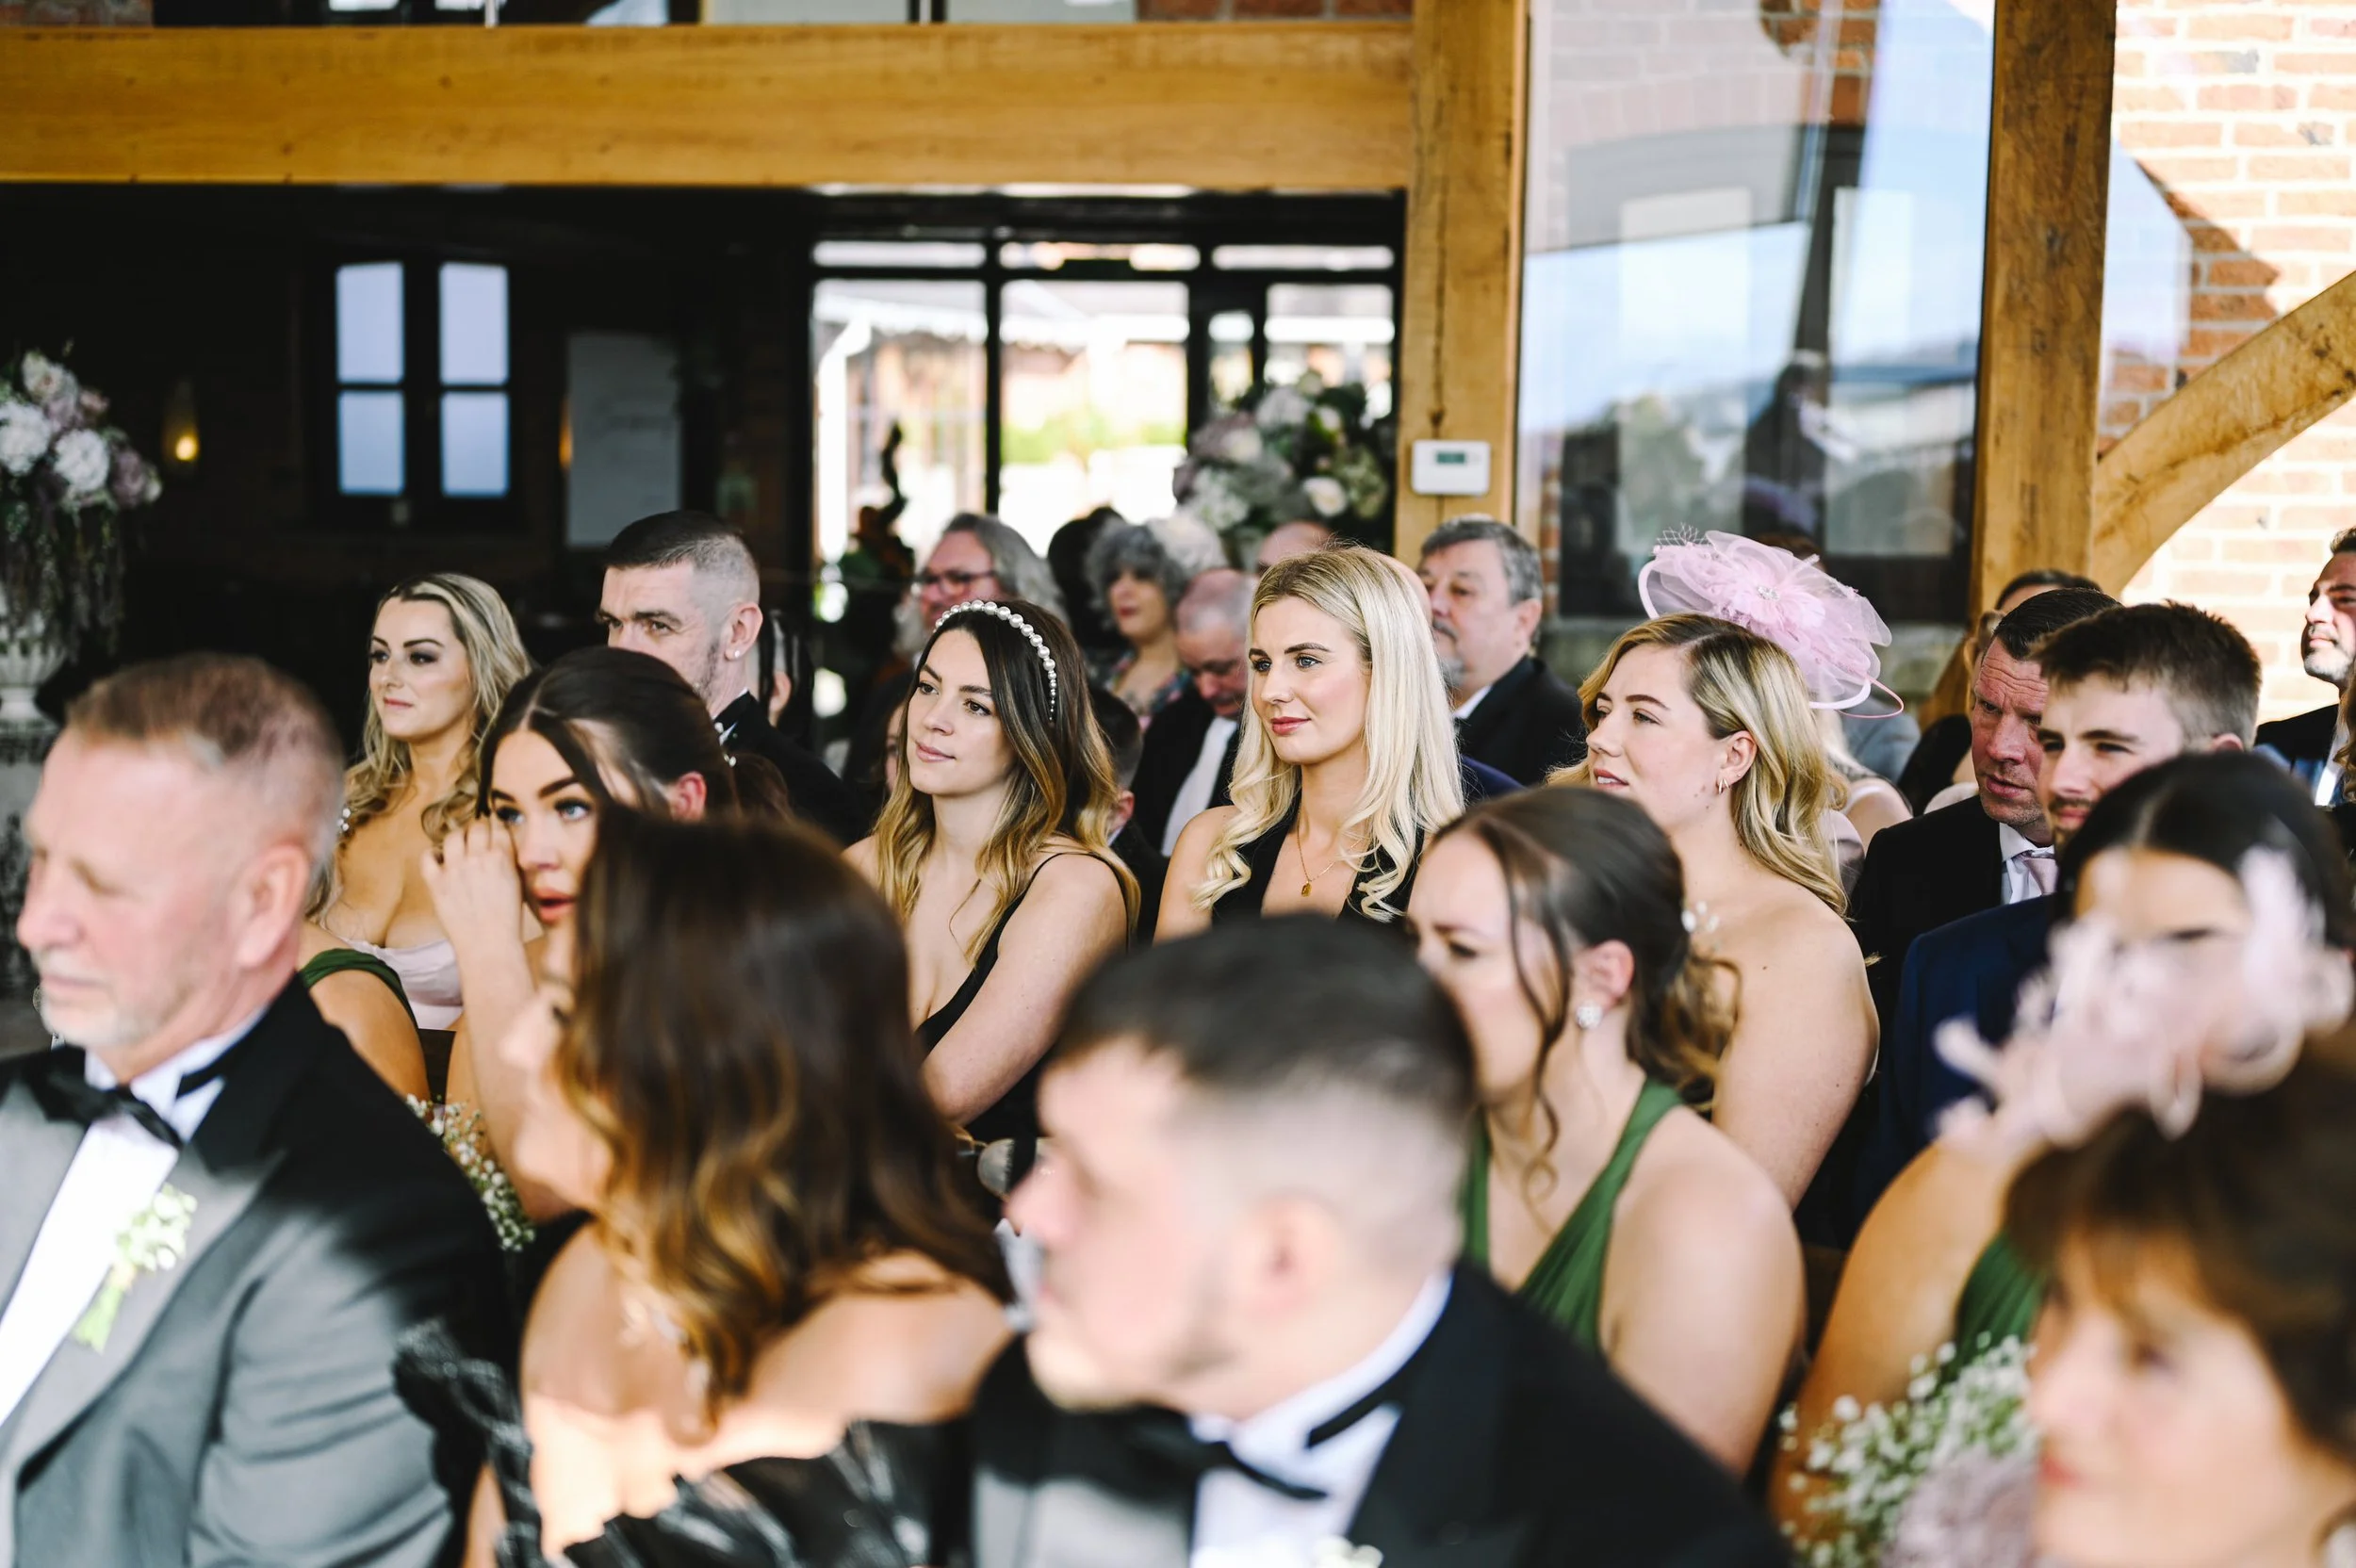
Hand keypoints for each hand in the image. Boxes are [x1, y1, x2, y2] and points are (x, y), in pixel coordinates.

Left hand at [420, 819, 523, 953]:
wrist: (489, 944)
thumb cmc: (508, 919)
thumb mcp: (518, 884)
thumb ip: (509, 861)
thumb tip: (502, 844)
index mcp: (501, 857)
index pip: (497, 826)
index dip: (497, 825)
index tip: (496, 827)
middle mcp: (476, 858)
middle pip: (476, 827)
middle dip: (479, 828)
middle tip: (479, 835)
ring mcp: (453, 869)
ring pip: (453, 836)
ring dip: (458, 836)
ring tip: (460, 843)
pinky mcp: (436, 883)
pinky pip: (427, 857)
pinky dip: (433, 853)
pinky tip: (440, 858)